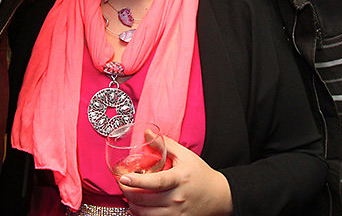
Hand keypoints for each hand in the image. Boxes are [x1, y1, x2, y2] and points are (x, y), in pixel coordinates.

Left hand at [118, 137, 232, 215]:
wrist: (218, 196)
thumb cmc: (201, 174)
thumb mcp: (185, 156)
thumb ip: (165, 144)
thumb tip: (148, 133)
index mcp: (179, 179)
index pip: (156, 183)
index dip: (137, 181)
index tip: (124, 178)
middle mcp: (177, 198)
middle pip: (146, 200)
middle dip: (128, 192)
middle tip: (122, 184)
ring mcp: (177, 213)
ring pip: (146, 214)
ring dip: (133, 205)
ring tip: (129, 195)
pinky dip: (141, 215)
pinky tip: (138, 207)